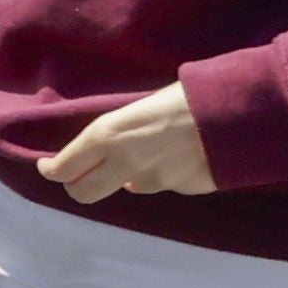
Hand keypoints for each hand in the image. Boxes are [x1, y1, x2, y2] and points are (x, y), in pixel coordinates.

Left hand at [37, 86, 214, 201]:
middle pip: (83, 193)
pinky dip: (166, 174)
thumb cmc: (185, 94)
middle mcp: (125, 164)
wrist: (239, 109)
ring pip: (129, 188)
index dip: (51, 170)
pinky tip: (183, 154)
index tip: (48, 167)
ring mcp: (156, 181)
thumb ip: (117, 132)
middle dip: (78, 186)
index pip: (64, 168)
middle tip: (82, 175)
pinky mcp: (183, 189)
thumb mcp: (138, 106)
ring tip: (152, 150)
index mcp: (107, 136)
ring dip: (130, 176)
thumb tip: (107, 149)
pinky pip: (166, 184)